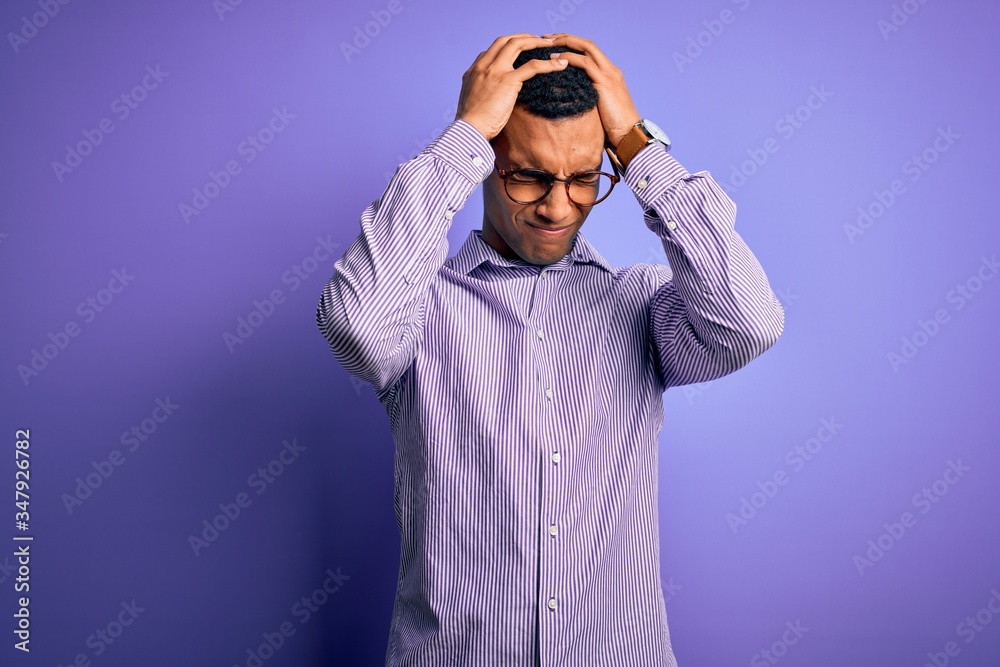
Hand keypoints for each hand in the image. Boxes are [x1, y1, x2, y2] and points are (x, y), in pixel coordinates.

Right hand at [455, 34, 568, 140]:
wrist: (469, 130)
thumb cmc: (471, 124)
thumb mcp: (472, 102)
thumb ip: (481, 93)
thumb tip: (490, 98)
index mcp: (474, 70)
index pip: (492, 50)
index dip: (508, 46)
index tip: (520, 50)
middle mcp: (484, 65)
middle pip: (505, 40)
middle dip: (523, 37)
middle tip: (538, 40)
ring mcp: (495, 70)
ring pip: (518, 45)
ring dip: (536, 42)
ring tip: (551, 45)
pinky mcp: (508, 80)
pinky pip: (533, 66)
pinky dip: (548, 63)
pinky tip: (560, 64)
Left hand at [539, 33, 641, 149]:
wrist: (629, 134)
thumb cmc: (614, 127)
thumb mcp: (598, 108)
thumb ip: (588, 98)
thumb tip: (570, 101)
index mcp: (609, 74)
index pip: (590, 51)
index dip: (572, 45)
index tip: (554, 45)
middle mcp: (610, 69)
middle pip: (587, 44)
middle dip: (566, 38)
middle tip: (546, 38)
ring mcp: (609, 74)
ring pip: (586, 48)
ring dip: (566, 43)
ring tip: (548, 44)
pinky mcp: (605, 82)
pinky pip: (585, 64)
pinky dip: (569, 58)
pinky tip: (555, 59)